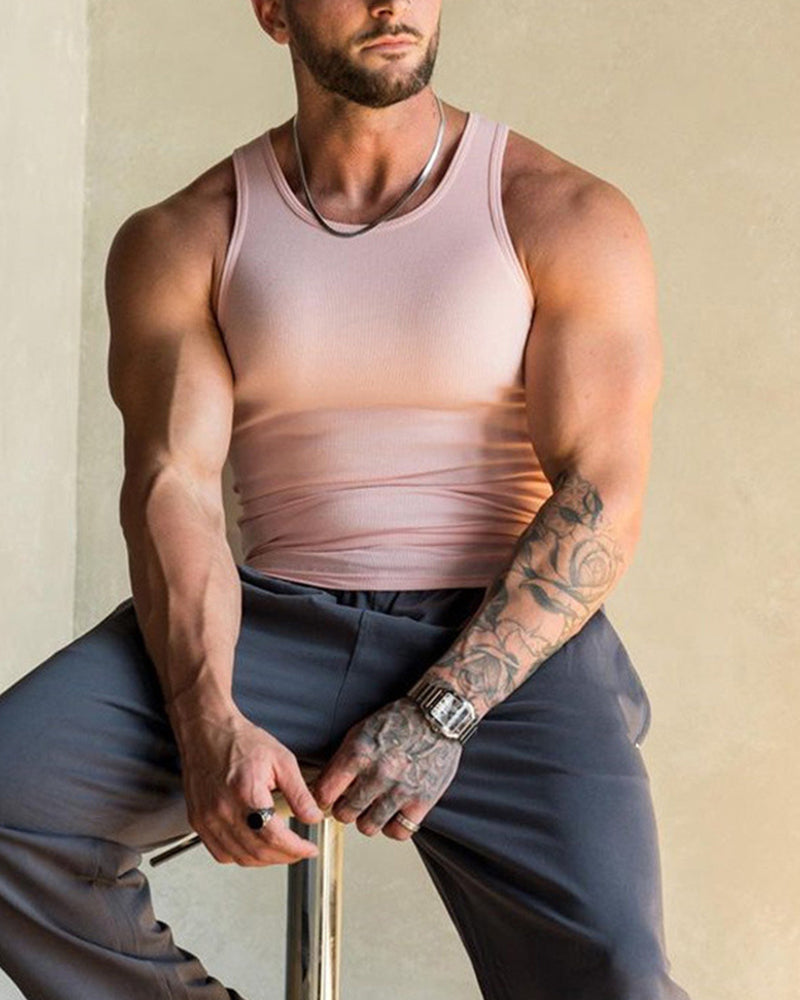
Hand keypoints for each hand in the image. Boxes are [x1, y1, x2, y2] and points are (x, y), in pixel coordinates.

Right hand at [172, 708, 323, 865]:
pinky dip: (241, 856)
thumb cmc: (240, 741)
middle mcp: (223, 810)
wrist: (207, 730)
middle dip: (285, 856)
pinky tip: (254, 846)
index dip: (296, 849)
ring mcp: (207, 819)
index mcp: (246, 793)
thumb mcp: (281, 760)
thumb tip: (313, 817)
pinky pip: (221, 853)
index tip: (309, 849)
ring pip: (240, 857)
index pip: (274, 837)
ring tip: (281, 850)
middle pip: (258, 852)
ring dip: (265, 859)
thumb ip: (299, 793)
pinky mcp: (198, 821)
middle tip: (300, 850)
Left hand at [310, 697, 461, 839]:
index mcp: (358, 753)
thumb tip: (323, 786)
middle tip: (351, 802)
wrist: (437, 717)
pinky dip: (393, 827)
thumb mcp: (361, 731)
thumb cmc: (399, 722)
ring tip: (373, 808)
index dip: (324, 798)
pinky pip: (398, 832)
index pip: (325, 793)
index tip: (329, 798)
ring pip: (368, 827)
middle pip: (345, 813)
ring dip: (367, 820)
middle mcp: (378, 773)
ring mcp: (400, 789)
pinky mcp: (422, 801)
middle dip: (345, 809)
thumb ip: (342, 760)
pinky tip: (393, 814)